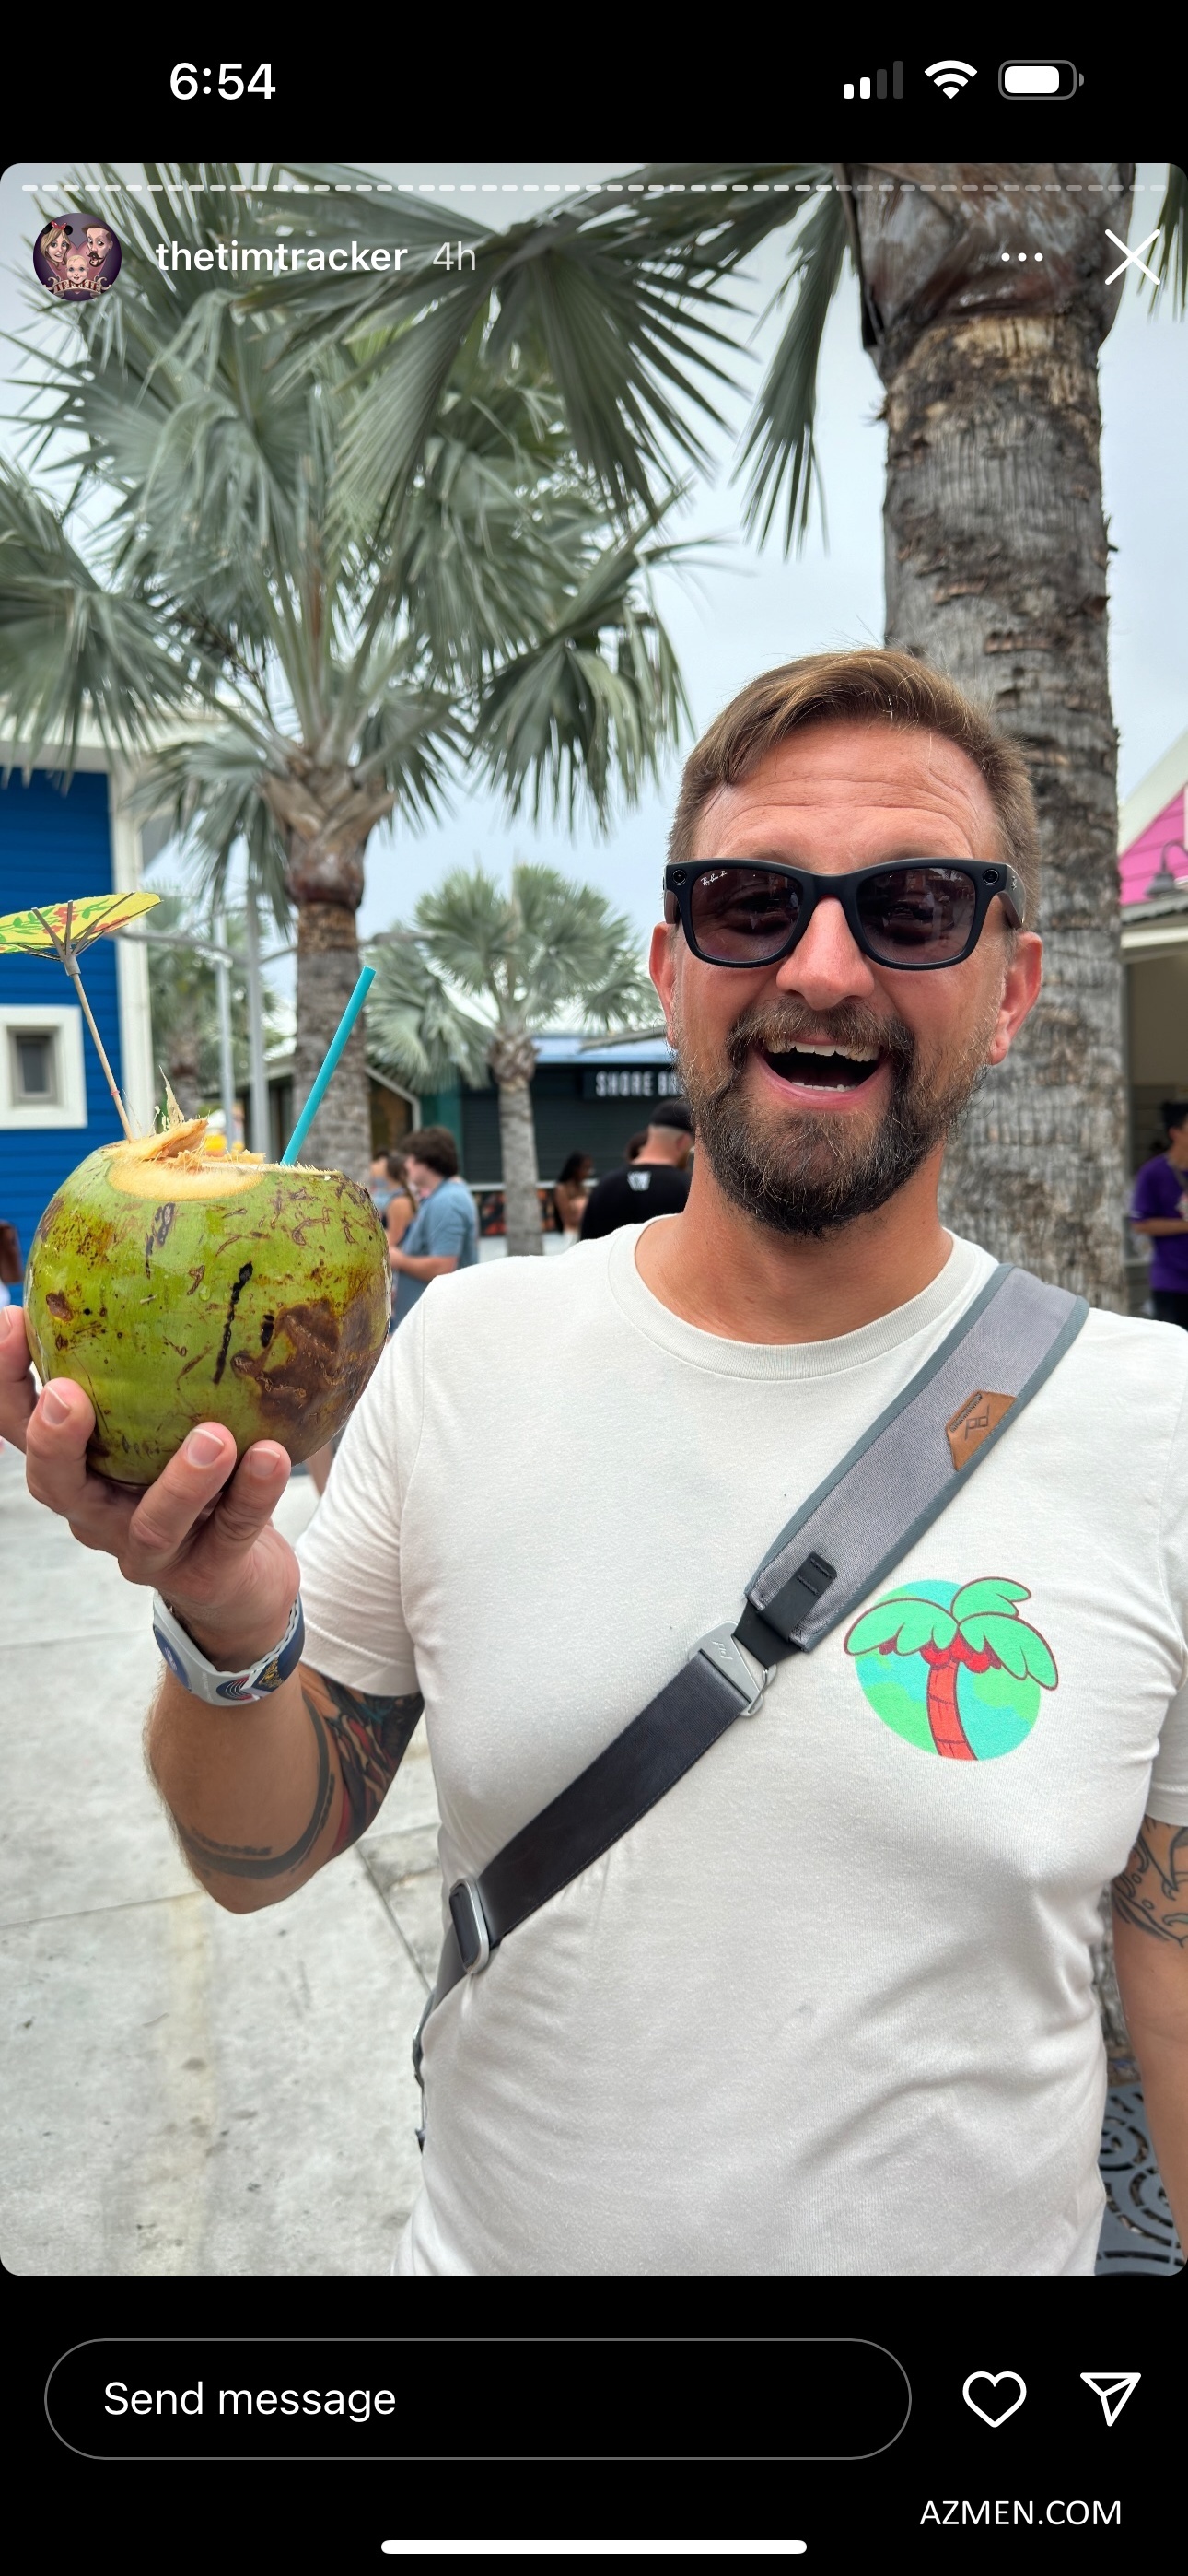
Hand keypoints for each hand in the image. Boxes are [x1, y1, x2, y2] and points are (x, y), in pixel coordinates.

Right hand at [0, 1306, 297, 1664]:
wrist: (242, 1578)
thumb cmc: (198, 1474)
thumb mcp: (166, 1418)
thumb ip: (158, 1362)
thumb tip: (177, 1241)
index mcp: (79, 1466)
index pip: (19, 1422)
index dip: (5, 1379)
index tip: (11, 1318)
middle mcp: (97, 1511)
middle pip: (53, 1483)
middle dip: (54, 1439)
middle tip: (71, 1395)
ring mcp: (148, 1549)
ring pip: (151, 1520)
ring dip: (181, 1479)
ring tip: (214, 1437)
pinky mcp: (203, 1573)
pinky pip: (231, 1531)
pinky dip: (253, 1495)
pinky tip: (272, 1456)